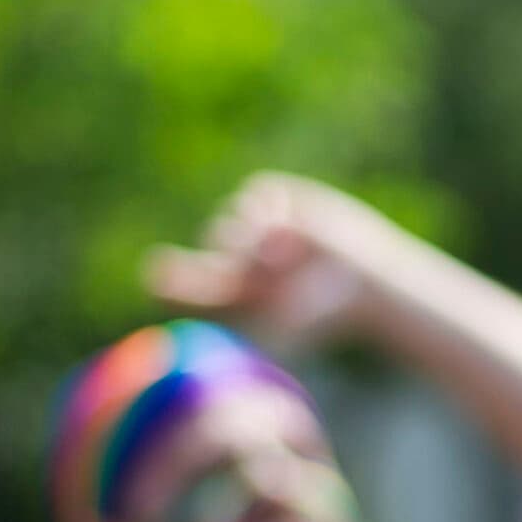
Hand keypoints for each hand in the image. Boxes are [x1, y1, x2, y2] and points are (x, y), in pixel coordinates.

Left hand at [144, 173, 398, 352]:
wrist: (368, 282)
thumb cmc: (322, 312)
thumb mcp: (276, 325)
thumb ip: (232, 322)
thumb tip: (192, 327)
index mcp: (236, 287)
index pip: (190, 280)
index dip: (169, 276)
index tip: (154, 272)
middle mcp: (244, 256)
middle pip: (209, 242)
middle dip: (214, 251)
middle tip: (207, 263)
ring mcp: (264, 227)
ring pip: (230, 219)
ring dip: (250, 235)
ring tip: (283, 255)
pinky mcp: (283, 202)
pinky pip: (256, 193)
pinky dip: (268, 209)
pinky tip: (293, 231)